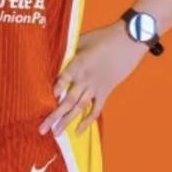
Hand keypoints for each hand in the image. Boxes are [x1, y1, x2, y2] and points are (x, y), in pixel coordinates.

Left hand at [39, 20, 148, 135]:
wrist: (128, 41)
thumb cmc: (103, 37)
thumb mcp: (82, 40)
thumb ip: (67, 51)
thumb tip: (51, 57)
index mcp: (79, 63)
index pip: (64, 78)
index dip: (57, 87)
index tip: (49, 97)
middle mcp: (86, 79)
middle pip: (69, 99)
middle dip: (55, 115)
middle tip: (43, 129)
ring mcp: (96, 87)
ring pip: (79, 107)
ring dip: (67, 121)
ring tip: (56, 133)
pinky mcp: (105, 91)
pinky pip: (96, 109)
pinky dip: (87, 121)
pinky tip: (78, 131)